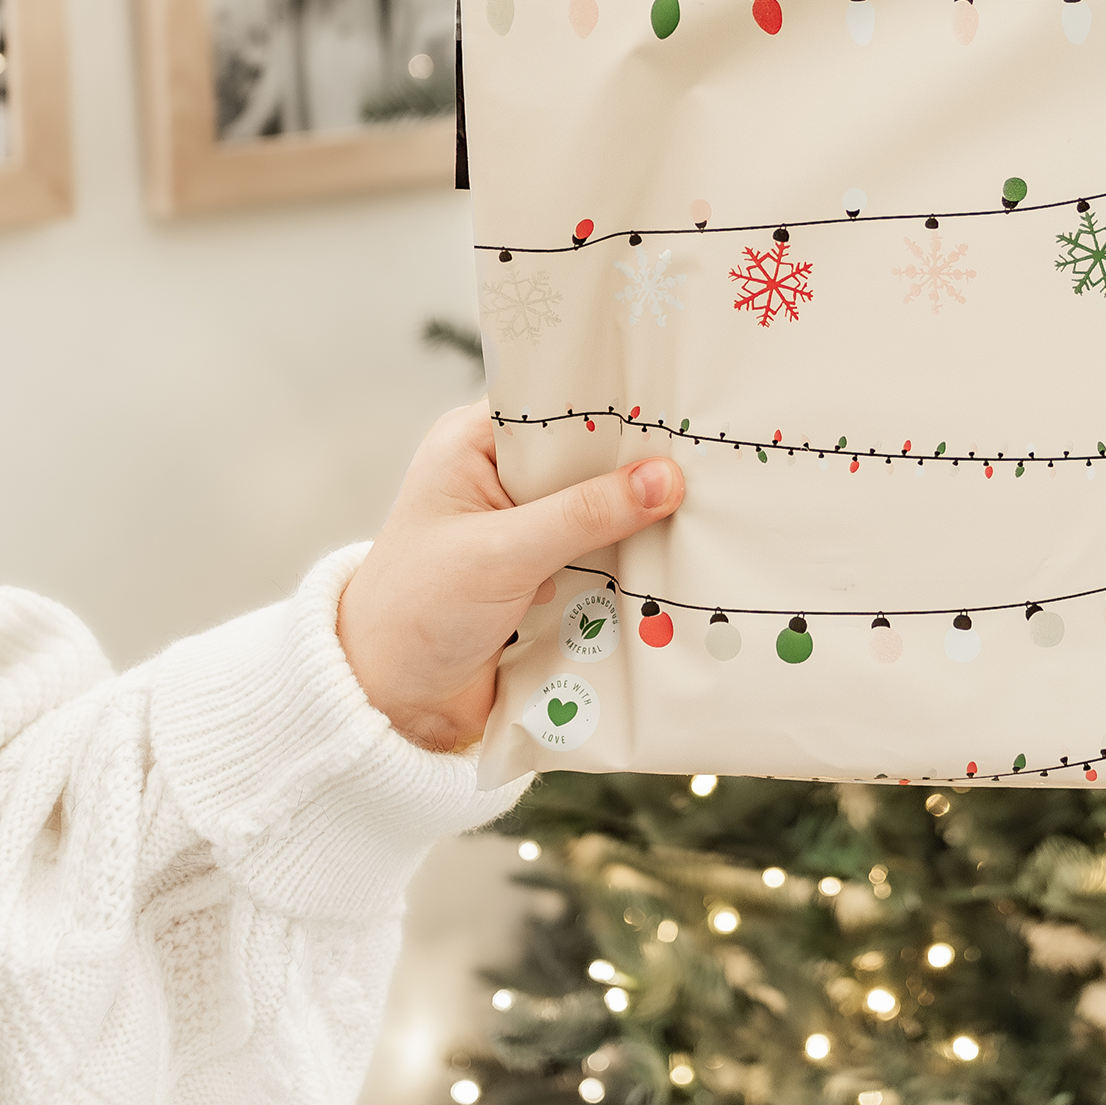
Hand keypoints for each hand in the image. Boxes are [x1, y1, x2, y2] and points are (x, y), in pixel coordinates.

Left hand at [337, 402, 683, 750]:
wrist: (392, 704)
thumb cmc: (416, 613)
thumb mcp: (502, 554)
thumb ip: (583, 514)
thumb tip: (666, 478)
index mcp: (474, 443)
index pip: (557, 400)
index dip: (615, 402)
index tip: (679, 403)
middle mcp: (503, 475)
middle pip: (589, 453)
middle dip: (640, 463)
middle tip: (712, 456)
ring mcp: (527, 525)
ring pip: (602, 504)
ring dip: (642, 515)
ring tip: (712, 502)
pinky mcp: (548, 569)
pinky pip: (604, 550)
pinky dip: (633, 556)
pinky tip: (681, 553)